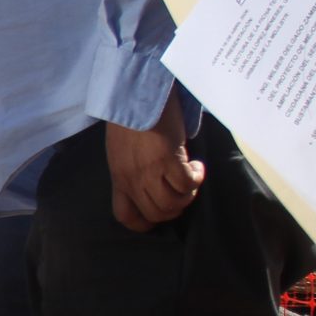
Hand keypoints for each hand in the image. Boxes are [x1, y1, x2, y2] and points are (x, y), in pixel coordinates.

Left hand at [104, 91, 203, 232]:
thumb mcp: (122, 151)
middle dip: (175, 208)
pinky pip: (187, 184)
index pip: (125, 216)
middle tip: (183, 190)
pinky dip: (197, 179)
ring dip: (188, 195)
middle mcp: (131, 178)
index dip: (145, 222)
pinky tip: (197, 166)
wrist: (136, 93)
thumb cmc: (131, 118)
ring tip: (191, 177)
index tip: (161, 211)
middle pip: (156, 214)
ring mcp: (148, 170)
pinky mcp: (167, 158)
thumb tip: (154, 184)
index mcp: (118, 177)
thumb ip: (133, 170)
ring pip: (173, 204)